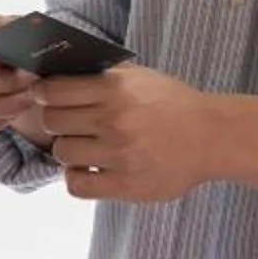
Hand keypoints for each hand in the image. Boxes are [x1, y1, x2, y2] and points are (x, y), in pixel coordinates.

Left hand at [39, 64, 218, 202]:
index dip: (44, 94)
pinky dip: (77, 178)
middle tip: (69, 124)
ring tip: (85, 148)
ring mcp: (119, 154)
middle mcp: (114, 120)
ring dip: (68, 150)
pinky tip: (89, 170)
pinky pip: (78, 184)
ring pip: (62, 153)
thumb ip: (102, 75)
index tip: (46, 97)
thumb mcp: (141, 77)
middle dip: (56, 122)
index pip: (54, 90)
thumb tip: (58, 74)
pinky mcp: (126, 184)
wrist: (213, 137)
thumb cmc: (174, 104)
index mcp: (115, 89)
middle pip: (52, 122)